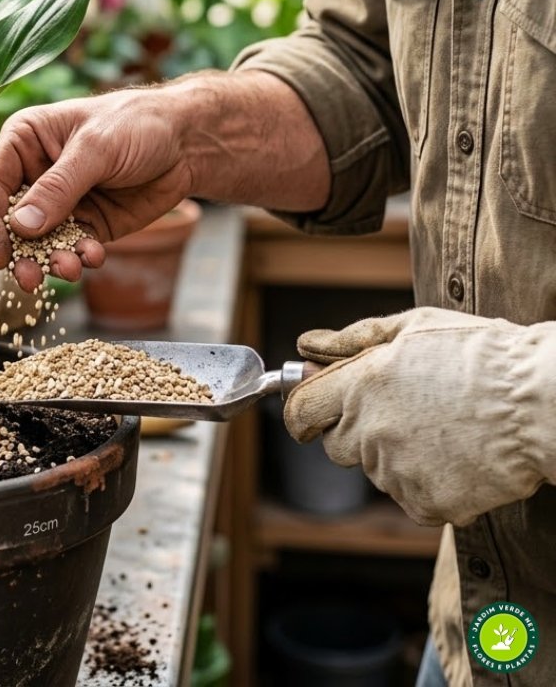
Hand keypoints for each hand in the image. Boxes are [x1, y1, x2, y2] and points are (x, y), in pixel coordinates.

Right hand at [0, 88, 195, 289]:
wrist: (188, 141)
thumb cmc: (137, 124)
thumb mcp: (96, 149)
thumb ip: (59, 187)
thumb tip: (21, 226)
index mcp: (25, 140)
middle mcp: (36, 173)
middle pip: (12, 221)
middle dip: (21, 252)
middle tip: (29, 279)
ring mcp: (60, 201)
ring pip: (41, 241)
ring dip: (51, 260)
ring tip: (70, 269)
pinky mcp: (86, 223)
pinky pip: (72, 247)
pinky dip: (80, 257)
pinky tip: (94, 256)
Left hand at [284, 307, 555, 525]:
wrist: (540, 402)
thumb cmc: (479, 353)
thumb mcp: (412, 327)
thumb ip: (352, 338)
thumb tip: (306, 345)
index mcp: (359, 385)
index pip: (299, 412)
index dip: (303, 414)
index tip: (312, 417)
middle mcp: (371, 430)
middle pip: (336, 446)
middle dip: (355, 432)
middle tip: (401, 413)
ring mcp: (398, 471)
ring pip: (376, 471)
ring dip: (395, 456)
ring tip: (441, 428)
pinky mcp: (428, 503)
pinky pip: (410, 498)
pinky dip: (427, 484)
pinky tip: (456, 457)